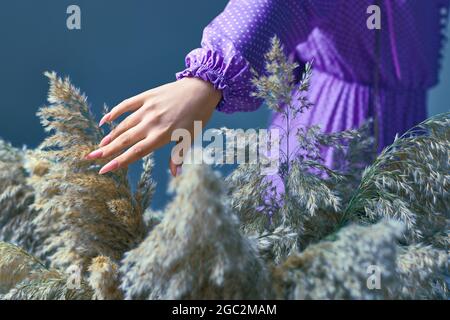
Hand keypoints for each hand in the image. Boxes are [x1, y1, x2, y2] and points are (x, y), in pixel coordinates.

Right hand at [85, 78, 221, 175]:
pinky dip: (114, 113)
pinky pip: (126, 105)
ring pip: (123, 125)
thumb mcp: (190, 138)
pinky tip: (104, 121)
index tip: (104, 169)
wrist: (202, 89)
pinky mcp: (146, 96)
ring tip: (99, 146)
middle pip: (124, 140)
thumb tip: (175, 175)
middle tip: (90, 158)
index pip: (135, 153)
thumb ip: (178, 156)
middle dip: (106, 150)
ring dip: (110, 135)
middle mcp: (151, 123)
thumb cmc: (198, 117)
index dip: (118, 162)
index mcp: (161, 136)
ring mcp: (147, 109)